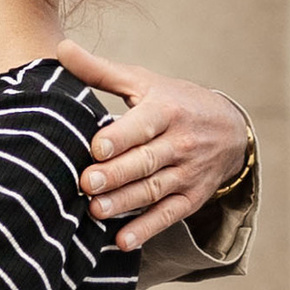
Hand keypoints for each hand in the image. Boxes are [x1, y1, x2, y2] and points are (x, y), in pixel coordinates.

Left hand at [58, 42, 253, 253]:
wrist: (230, 128)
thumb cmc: (174, 101)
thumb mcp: (143, 82)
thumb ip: (100, 71)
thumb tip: (60, 49)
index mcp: (167, 110)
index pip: (143, 125)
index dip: (121, 136)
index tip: (96, 147)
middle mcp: (180, 142)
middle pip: (145, 161)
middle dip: (116, 174)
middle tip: (86, 183)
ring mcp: (188, 172)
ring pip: (154, 190)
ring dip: (125, 203)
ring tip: (95, 211)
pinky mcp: (192, 197)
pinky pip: (168, 215)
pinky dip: (147, 229)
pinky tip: (123, 241)